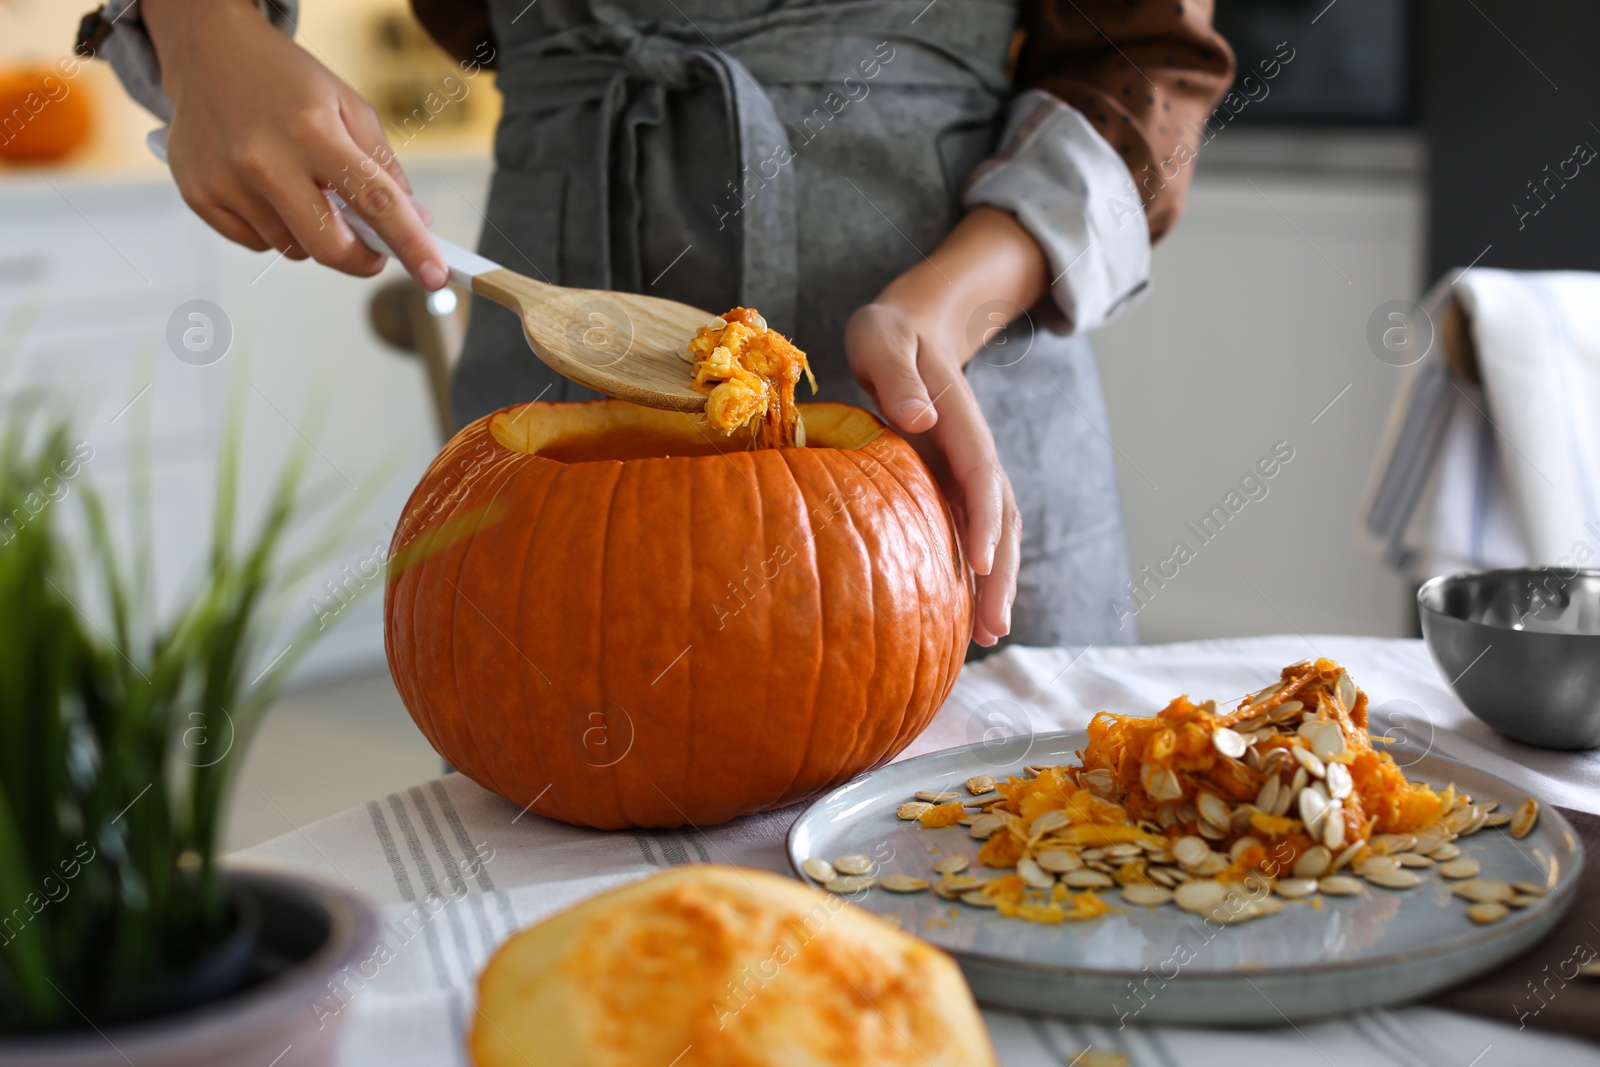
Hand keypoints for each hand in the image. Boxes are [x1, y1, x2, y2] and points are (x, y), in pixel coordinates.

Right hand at [143, 0, 446, 287]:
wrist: (208, 50)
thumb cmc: (286, 81)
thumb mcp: (349, 108)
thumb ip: (384, 169)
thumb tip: (416, 222)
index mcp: (312, 131)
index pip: (375, 202)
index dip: (410, 244)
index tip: (434, 274)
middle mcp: (264, 159)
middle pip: (328, 247)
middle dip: (361, 259)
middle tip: (373, 249)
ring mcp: (226, 180)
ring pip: (292, 249)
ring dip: (311, 234)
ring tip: (301, 188)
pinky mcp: (197, 195)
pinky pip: (256, 243)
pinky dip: (272, 229)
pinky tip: (266, 189)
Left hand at [845, 207, 1046, 645]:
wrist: (910, 329)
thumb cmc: (888, 335)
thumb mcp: (881, 338)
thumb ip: (897, 376)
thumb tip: (920, 418)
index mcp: (958, 419)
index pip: (980, 475)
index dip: (983, 520)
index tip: (982, 564)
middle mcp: (972, 450)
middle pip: (999, 515)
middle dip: (1001, 573)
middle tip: (993, 628)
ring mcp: (966, 469)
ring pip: (993, 530)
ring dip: (995, 582)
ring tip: (986, 636)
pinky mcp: (952, 483)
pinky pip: (969, 529)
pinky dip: (974, 571)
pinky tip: (958, 613)